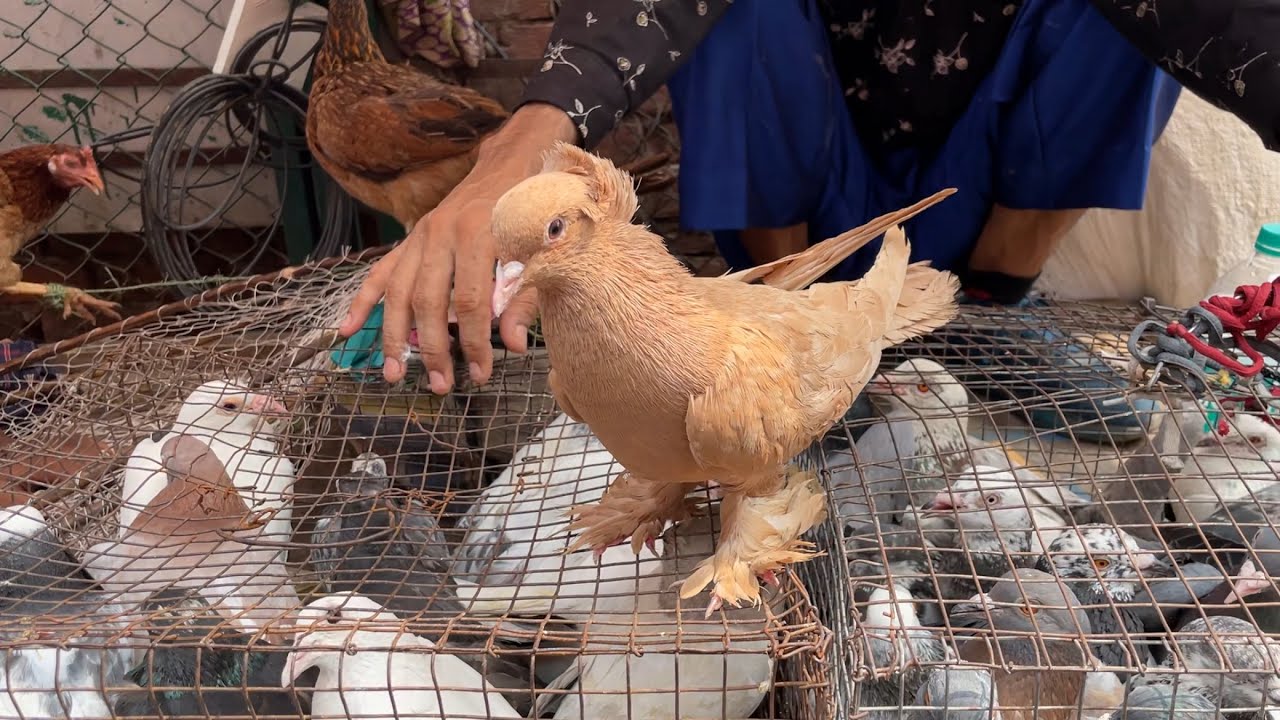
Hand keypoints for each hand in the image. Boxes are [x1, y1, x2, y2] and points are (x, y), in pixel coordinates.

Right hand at [340, 104, 577, 390]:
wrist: (514, 159)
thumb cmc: (534, 209)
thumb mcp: (544, 248)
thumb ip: (527, 295)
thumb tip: (515, 344)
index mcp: (480, 233)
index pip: (472, 301)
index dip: (475, 342)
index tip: (480, 374)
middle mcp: (443, 233)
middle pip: (429, 301)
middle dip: (431, 348)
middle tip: (438, 385)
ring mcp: (421, 235)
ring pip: (398, 290)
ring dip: (392, 335)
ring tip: (391, 374)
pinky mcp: (411, 238)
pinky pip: (380, 271)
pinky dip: (362, 300)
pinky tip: (347, 329)